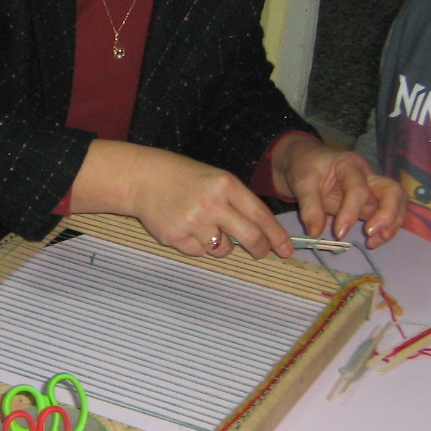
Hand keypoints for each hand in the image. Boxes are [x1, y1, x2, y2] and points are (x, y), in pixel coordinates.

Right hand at [77, 140, 294, 258]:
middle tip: (260, 253)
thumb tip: (262, 233)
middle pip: (250, 237)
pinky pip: (199, 252)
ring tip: (205, 227)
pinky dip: (197, 245)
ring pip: (222, 249)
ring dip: (220, 245)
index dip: (277, 236)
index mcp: (226, 184)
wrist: (143, 178)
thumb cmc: (184, 178)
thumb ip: (237, 202)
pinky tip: (186, 228)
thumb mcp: (215, 179)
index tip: (287, 249)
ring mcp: (193, 221)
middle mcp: (212, 203)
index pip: (260, 215)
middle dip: (259, 249)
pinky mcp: (176, 237)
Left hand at [272, 136, 404, 246]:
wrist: (304, 161)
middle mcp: (367, 175)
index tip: (339, 232)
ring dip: (391, 224)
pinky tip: (373, 241)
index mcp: (350, 165)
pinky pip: (386, 215)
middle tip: (370, 233)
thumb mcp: (301, 183)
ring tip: (374, 242)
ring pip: (396, 204)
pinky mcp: (370, 203)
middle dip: (387, 214)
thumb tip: (316, 234)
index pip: (358, 189)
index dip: (350, 212)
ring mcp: (372, 189)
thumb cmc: (304, 166)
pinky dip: (385, 229)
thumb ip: (310, 207)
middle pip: (392, 191)